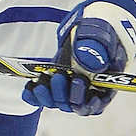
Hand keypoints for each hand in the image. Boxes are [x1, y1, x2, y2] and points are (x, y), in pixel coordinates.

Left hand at [23, 0, 135, 114]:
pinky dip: (34, 96)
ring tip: (42, 82)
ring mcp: (69, 90)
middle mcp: (87, 92)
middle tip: (59, 77)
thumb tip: (88, 62)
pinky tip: (29, 88)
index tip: (79, 83)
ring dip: (49, 96)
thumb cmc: (99, 33)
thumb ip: (97, 48)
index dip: (90, 102)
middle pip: (77, 105)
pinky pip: (42, 98)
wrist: (86, 29)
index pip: (99, 102)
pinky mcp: (53, 86)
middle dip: (66, 94)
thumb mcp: (101, 36)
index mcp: (106, 84)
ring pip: (59, 103)